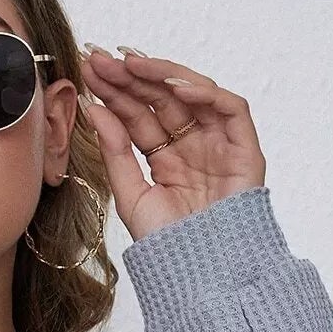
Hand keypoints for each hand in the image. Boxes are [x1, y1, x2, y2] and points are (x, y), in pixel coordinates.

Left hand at [75, 44, 265, 240]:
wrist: (201, 273)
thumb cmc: (169, 245)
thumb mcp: (130, 195)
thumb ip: (114, 152)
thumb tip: (93, 107)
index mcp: (165, 158)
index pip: (139, 114)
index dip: (115, 91)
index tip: (88, 69)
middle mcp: (192, 146)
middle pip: (161, 99)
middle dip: (131, 76)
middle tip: (101, 57)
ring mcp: (219, 145)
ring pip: (193, 94)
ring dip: (162, 74)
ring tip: (130, 64)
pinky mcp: (244, 149)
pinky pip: (230, 108)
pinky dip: (205, 92)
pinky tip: (174, 86)